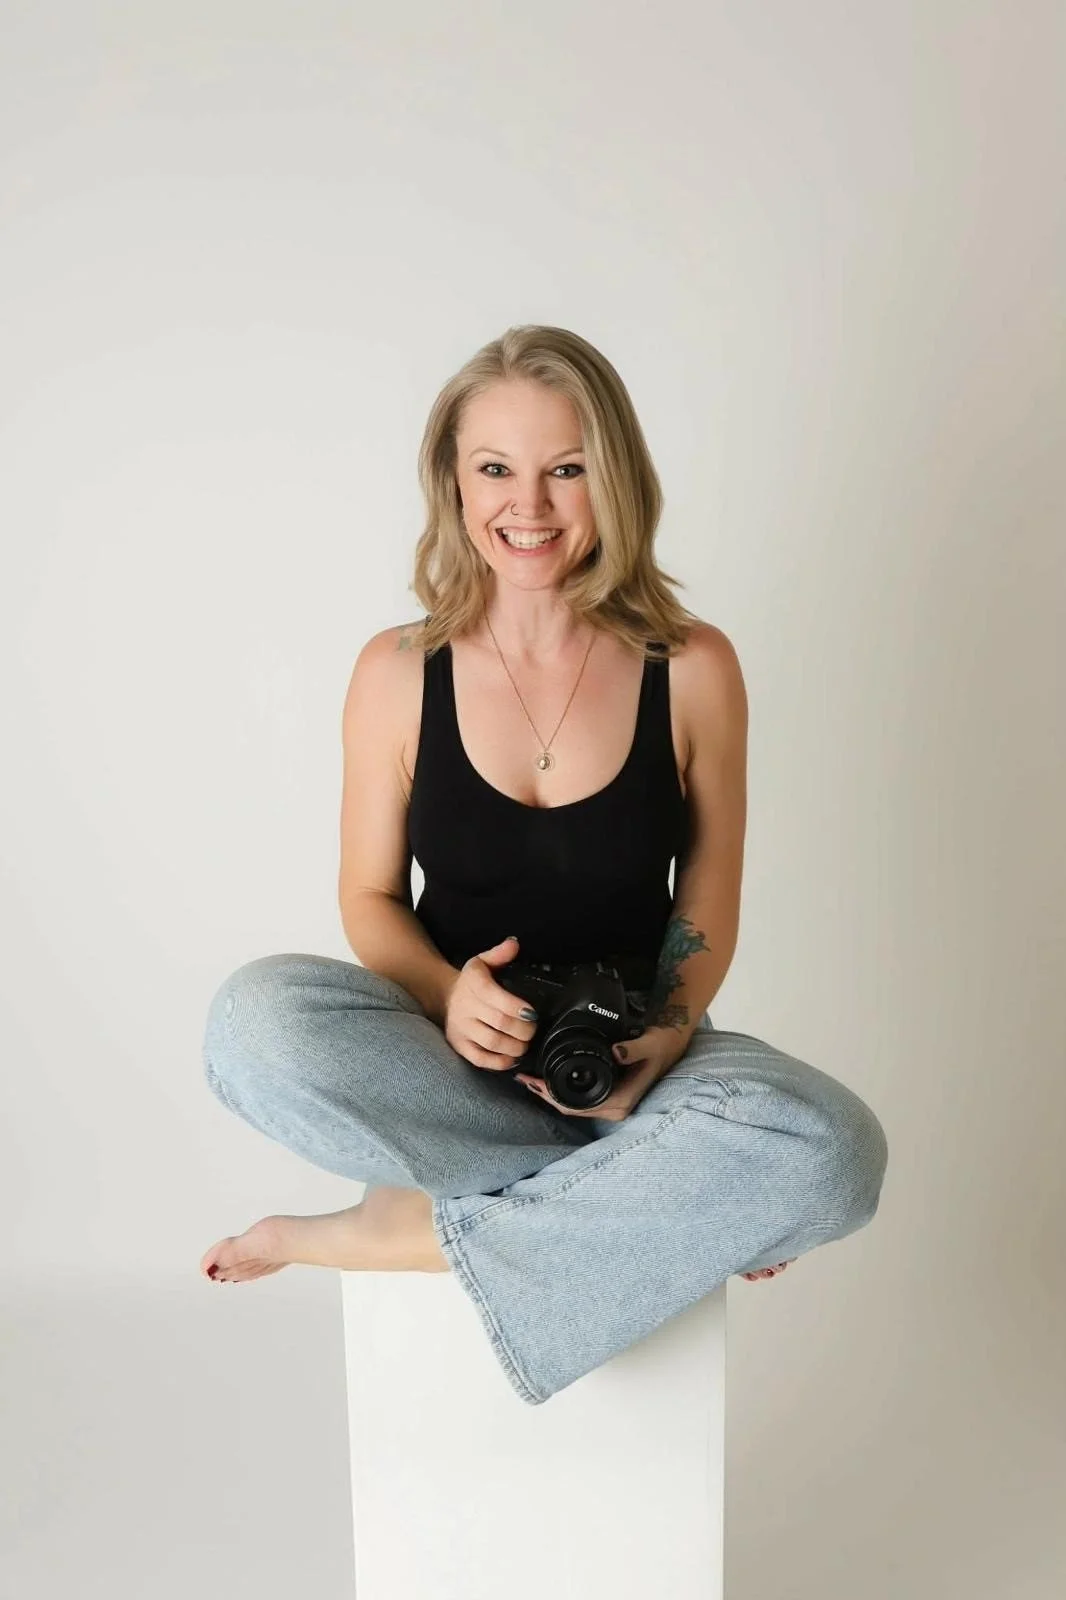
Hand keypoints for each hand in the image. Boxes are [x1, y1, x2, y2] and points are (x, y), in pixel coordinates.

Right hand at [442, 935, 538, 1070]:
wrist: (445, 998)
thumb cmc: (471, 982)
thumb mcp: (483, 962)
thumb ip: (500, 953)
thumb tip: (514, 944)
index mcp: (473, 983)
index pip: (494, 995)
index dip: (516, 1006)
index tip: (532, 1012)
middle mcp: (465, 1006)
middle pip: (500, 1022)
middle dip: (523, 1029)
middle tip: (533, 1029)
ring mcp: (461, 1028)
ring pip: (492, 1042)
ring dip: (515, 1046)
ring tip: (525, 1043)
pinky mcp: (459, 1045)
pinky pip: (480, 1059)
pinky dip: (499, 1062)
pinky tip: (512, 1057)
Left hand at [516, 1025, 688, 1122]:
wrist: (668, 1045)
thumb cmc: (660, 1046)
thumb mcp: (649, 1044)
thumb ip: (633, 1049)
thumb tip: (617, 1052)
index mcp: (622, 1101)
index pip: (579, 1106)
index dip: (553, 1096)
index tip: (535, 1082)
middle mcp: (616, 1108)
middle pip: (571, 1109)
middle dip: (546, 1095)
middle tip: (524, 1078)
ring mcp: (612, 1105)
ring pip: (573, 1106)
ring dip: (551, 1094)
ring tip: (530, 1078)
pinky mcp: (609, 1097)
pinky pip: (579, 1100)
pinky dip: (561, 1091)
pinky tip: (548, 1079)